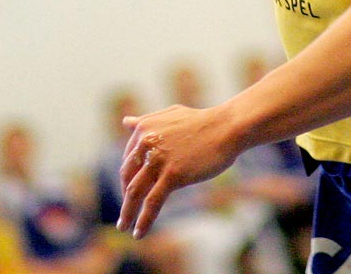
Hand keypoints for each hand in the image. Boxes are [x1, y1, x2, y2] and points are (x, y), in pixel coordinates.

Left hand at [118, 105, 239, 238]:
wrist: (226, 127)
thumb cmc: (202, 123)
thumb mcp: (170, 116)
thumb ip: (147, 122)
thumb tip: (126, 122)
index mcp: (145, 127)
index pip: (128, 158)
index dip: (128, 177)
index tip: (129, 191)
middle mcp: (147, 142)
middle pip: (127, 176)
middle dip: (125, 196)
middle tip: (125, 212)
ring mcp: (159, 159)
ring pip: (135, 191)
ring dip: (127, 213)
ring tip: (124, 227)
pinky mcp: (173, 175)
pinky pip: (152, 202)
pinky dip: (143, 220)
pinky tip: (138, 234)